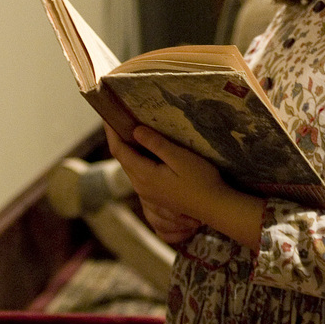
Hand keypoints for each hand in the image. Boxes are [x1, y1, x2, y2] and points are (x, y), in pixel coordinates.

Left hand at [105, 124, 264, 251]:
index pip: (119, 150)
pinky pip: (138, 174)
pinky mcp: (156, 196)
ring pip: (130, 167)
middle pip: (122, 158)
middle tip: (118, 118)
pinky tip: (146, 152)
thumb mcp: (180, 158)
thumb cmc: (202, 181)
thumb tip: (135, 131)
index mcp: (144, 175)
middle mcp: (141, 186)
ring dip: (127, 149)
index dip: (111, 132)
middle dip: (117, 138)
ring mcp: (148, 193)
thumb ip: (157, 144)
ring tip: (130, 131)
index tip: (108, 115)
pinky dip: (136, 160)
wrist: (216, 208)